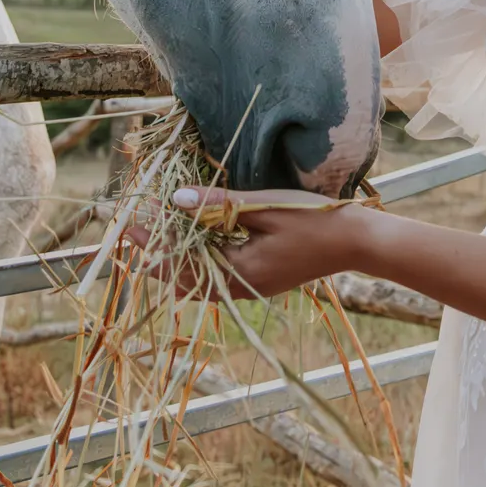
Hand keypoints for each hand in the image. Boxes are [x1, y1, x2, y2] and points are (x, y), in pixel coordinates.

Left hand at [122, 187, 369, 301]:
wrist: (354, 242)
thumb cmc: (312, 220)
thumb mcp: (263, 207)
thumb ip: (218, 203)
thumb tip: (175, 198)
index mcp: (238, 273)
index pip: (180, 262)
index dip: (152, 241)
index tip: (131, 219)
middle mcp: (239, 288)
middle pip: (182, 277)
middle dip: (156, 251)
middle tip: (133, 225)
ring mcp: (249, 287)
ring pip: (198, 279)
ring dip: (174, 256)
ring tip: (154, 232)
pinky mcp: (258, 279)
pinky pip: (216, 276)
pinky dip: (197, 259)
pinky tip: (191, 241)